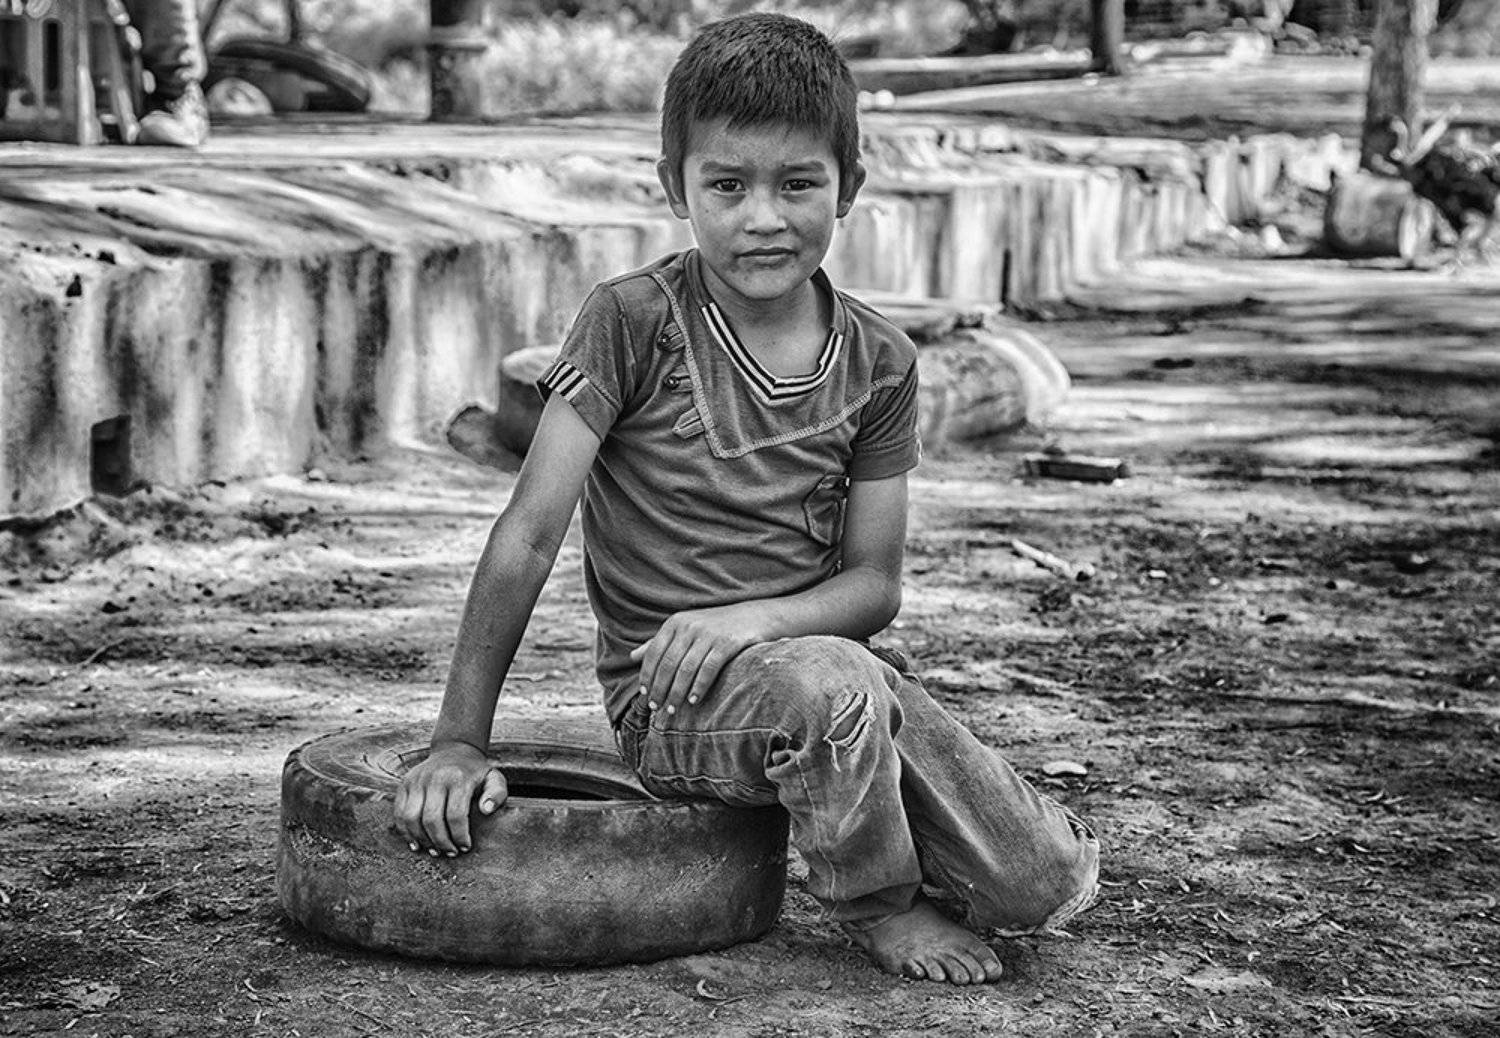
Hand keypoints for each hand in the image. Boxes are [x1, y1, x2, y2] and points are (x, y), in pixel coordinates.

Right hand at [393, 741, 506, 856]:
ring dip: (421, 840)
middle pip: (431, 819)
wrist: (453, 752)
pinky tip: (417, 843)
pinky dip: (405, 832)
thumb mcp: (494, 779)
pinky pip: (399, 813)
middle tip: (450, 853)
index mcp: (458, 778)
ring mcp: (416, 781)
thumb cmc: (476, 773)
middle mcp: (434, 778)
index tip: (465, 847)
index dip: (459, 836)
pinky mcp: (404, 785)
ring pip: (411, 818)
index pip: (455, 815)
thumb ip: (497, 794)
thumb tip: (486, 810)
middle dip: (441, 842)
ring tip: (434, 851)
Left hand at [629, 602, 769, 717]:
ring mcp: (708, 634)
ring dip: (676, 692)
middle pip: (668, 663)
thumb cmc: (714, 626)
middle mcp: (689, 626)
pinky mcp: (727, 642)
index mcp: (675, 623)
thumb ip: (659, 643)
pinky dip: (699, 687)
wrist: (753, 616)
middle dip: (660, 688)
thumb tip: (632, 657)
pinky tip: (693, 701)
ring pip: (686, 669)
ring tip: (672, 709)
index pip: (654, 652)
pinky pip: (708, 669)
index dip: (647, 675)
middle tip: (656, 707)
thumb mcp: (685, 629)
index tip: (645, 695)